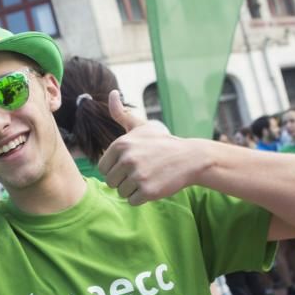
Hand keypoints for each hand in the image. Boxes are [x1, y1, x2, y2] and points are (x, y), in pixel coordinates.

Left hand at [97, 90, 209, 204]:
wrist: (190, 158)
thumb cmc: (162, 143)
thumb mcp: (141, 126)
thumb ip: (121, 113)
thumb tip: (111, 93)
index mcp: (121, 144)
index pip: (103, 168)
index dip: (116, 169)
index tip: (131, 164)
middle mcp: (127, 159)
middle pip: (111, 182)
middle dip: (124, 180)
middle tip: (142, 171)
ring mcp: (137, 175)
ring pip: (121, 193)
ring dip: (133, 189)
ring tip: (149, 177)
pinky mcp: (148, 191)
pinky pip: (132, 202)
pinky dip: (142, 198)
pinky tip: (154, 185)